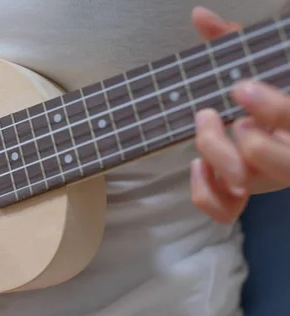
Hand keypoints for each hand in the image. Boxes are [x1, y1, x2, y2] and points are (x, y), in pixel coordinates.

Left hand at [190, 7, 289, 222]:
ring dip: (219, 156)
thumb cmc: (267, 91)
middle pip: (280, 165)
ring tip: (206, 123)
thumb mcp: (260, 66)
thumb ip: (233, 43)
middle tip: (212, 114)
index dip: (273, 108)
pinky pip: (224, 210)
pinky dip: (206, 194)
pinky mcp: (245, 192)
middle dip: (244, 139)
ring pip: (249, 185)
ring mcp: (268, 177)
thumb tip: (199, 14)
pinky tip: (196, 165)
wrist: (269, 126)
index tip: (240, 87)